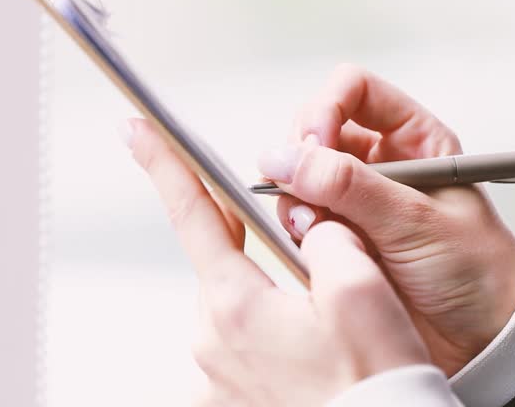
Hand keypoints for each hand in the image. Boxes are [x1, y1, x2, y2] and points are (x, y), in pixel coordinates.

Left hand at [125, 118, 430, 405]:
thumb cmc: (374, 386)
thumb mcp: (362, 289)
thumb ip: (328, 236)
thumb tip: (311, 224)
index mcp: (238, 307)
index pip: (193, 215)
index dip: (166, 165)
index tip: (140, 133)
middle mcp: (215, 342)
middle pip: (225, 261)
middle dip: (258, 245)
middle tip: (308, 258)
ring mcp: (221, 375)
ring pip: (240, 301)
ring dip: (273, 292)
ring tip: (325, 319)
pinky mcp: (236, 396)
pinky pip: (247, 342)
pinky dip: (273, 330)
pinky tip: (311, 346)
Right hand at [258, 64, 514, 375]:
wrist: (481, 341)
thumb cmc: (475, 273)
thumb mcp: (416, 222)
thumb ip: (349, 186)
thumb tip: (284, 158)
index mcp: (414, 140)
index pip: (354, 91)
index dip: (327, 108)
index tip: (315, 144)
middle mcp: (379, 163)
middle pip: (314, 128)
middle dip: (301, 157)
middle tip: (306, 192)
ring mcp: (354, 200)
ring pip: (298, 174)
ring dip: (296, 199)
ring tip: (319, 232)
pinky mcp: (338, 237)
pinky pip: (297, 217)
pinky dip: (297, 231)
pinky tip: (319, 251)